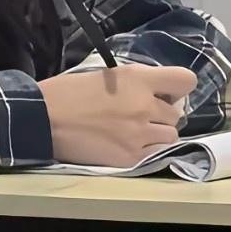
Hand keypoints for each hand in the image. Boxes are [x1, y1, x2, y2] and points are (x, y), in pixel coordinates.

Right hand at [38, 64, 197, 167]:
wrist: (45, 118)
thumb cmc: (70, 91)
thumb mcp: (108, 74)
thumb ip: (136, 81)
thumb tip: (157, 92)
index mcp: (138, 79)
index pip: (185, 80)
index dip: (178, 88)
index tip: (167, 93)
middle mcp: (145, 105)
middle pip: (176, 113)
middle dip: (162, 114)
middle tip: (141, 114)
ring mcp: (140, 134)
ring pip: (171, 136)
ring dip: (157, 134)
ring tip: (135, 132)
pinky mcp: (131, 157)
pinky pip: (156, 154)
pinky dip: (147, 150)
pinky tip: (128, 144)